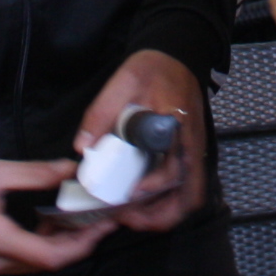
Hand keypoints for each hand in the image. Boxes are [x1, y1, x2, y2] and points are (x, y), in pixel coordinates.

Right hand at [0, 157, 111, 275]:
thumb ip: (35, 174)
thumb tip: (70, 170)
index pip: (52, 257)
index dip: (82, 244)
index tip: (102, 225)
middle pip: (43, 263)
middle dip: (73, 242)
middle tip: (94, 218)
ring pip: (28, 264)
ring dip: (53, 244)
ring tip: (71, 215)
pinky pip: (12, 261)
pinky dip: (33, 244)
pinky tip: (41, 221)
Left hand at [74, 49, 206, 232]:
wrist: (177, 55)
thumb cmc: (153, 68)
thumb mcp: (123, 82)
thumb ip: (101, 113)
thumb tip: (82, 146)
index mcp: (178, 125)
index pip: (175, 168)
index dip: (153, 186)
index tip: (129, 195)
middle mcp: (192, 143)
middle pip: (191, 193)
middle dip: (162, 215)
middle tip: (131, 220)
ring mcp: (193, 150)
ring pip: (190, 195)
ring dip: (165, 212)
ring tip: (134, 218)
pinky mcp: (188, 153)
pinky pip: (185, 186)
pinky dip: (167, 201)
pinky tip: (142, 202)